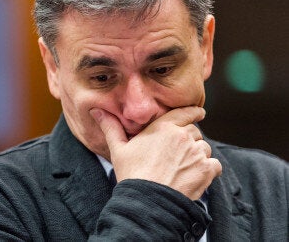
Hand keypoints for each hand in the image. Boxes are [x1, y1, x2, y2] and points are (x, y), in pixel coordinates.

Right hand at [90, 106, 221, 199]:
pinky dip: (208, 169)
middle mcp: (183, 136)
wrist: (148, 200)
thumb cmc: (132, 174)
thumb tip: (97, 111)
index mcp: (164, 127)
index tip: (199, 113)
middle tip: (179, 153)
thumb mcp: (118, 149)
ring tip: (184, 167)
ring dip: (198, 155)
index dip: (194, 112)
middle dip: (189, 140)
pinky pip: (214, 164)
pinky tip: (195, 176)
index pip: (186, 112)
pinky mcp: (206, 169)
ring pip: (204, 148)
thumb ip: (111, 127)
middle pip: (194, 132)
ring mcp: (197, 153)